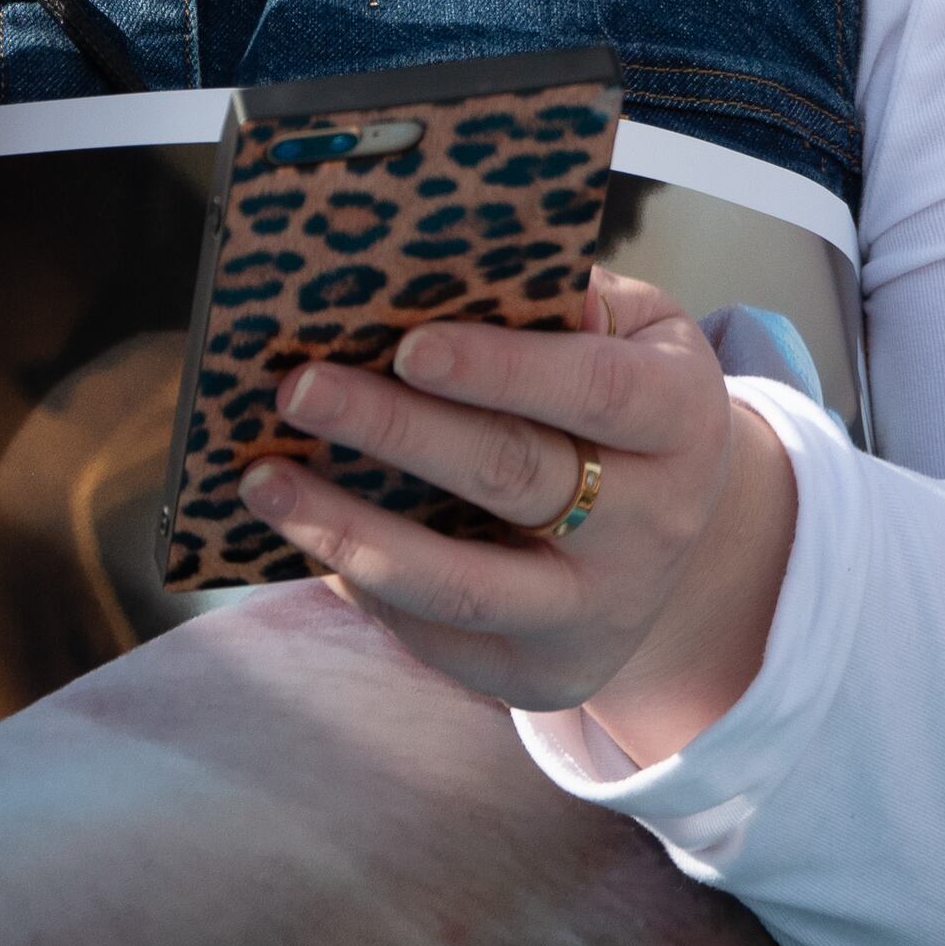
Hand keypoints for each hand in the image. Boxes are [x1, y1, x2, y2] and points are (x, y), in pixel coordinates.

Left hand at [245, 269, 799, 761]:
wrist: (673, 538)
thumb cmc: (618, 396)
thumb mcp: (631, 332)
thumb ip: (563, 301)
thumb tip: (453, 272)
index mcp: (680, 419)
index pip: (594, 389)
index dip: (501, 368)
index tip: (408, 345)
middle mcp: (655, 526)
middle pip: (514, 475)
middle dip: (395, 431)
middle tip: (298, 388)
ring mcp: (598, 612)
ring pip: (464, 583)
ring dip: (351, 532)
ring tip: (264, 481)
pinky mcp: (543, 673)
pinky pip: (438, 634)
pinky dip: (362, 585)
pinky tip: (303, 535)